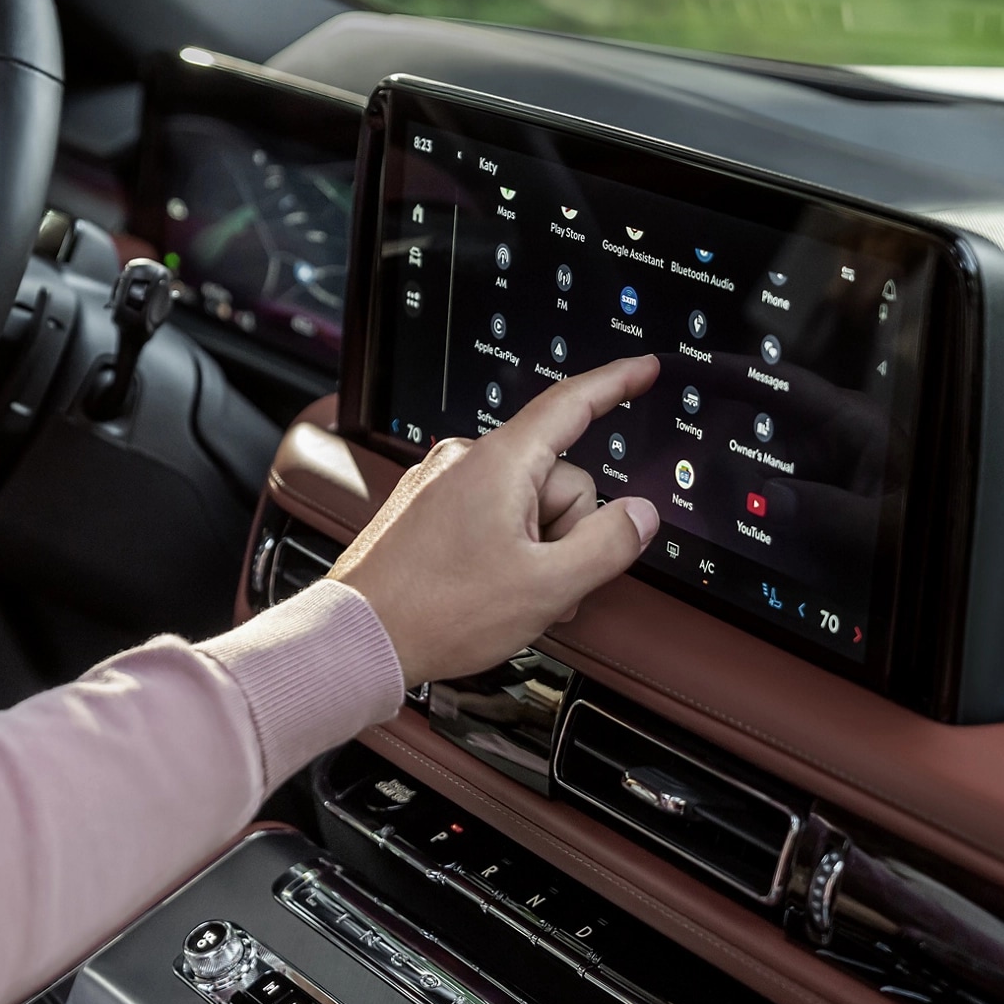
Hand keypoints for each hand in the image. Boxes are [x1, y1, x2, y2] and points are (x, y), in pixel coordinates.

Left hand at [328, 356, 661, 686]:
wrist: (360, 636)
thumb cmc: (437, 611)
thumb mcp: (547, 585)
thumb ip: (608, 544)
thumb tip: (639, 515)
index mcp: (498, 462)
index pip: (571, 405)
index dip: (615, 383)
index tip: (643, 368)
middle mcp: (464, 460)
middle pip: (557, 477)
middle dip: (567, 531)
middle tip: (542, 580)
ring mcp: (441, 484)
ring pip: (525, 503)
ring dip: (537, 548)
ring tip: (510, 592)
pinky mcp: (425, 510)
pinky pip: (489, 516)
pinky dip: (505, 549)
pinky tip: (490, 588)